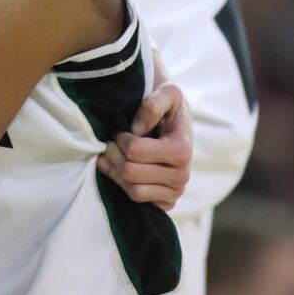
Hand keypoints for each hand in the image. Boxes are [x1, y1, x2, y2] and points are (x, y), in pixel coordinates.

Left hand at [97, 78, 192, 210]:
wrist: (176, 124)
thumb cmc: (170, 107)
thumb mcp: (168, 92)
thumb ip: (154, 104)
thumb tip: (136, 129)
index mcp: (182, 150)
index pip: (135, 151)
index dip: (121, 139)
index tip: (120, 130)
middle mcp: (182, 175)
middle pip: (131, 172)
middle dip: (115, 154)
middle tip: (111, 141)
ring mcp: (174, 192)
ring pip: (132, 190)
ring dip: (115, 171)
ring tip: (110, 154)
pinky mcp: (165, 202)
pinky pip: (136, 200)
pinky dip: (121, 184)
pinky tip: (116, 168)